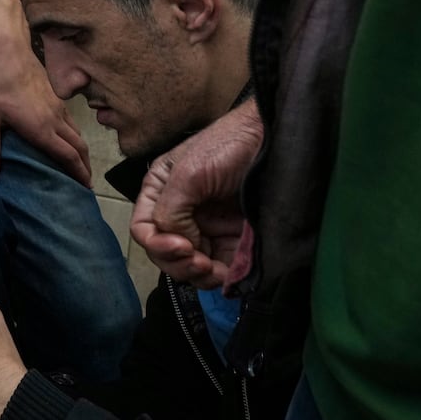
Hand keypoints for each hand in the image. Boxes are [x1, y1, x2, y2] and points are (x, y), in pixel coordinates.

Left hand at [0, 37, 89, 185]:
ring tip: (80, 164)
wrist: (8, 50)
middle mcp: (55, 120)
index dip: (79, 173)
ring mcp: (58, 107)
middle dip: (85, 166)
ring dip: (81, 151)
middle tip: (87, 182)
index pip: (68, 156)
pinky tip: (66, 137)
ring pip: (77, 133)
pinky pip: (71, 122)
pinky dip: (75, 135)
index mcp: (42, 129)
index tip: (86, 187)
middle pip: (79, 147)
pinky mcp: (55, 96)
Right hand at [130, 99, 261, 288]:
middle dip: (179, 263)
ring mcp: (206, 227)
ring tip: (214, 271)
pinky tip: (228, 275)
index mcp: (161, 191)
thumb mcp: (190, 173)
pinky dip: (220, 278)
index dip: (158, 244)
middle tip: (200, 262)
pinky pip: (219, 268)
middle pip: (164, 252)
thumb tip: (175, 241)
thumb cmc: (231, 145)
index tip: (183, 246)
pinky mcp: (232, 239)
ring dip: (199, 275)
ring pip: (189, 265)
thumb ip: (170, 209)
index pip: (144, 229)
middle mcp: (179, 211)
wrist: (276, 141)